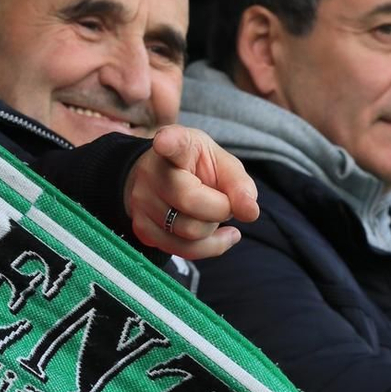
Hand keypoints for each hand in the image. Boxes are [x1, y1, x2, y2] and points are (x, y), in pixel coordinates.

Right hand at [124, 124, 259, 259]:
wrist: (162, 182)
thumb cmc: (197, 170)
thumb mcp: (223, 165)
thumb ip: (240, 185)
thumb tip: (250, 213)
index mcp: (177, 145)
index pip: (171, 143)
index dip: (168, 142)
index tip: (164, 141)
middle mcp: (151, 171)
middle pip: (190, 201)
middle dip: (220, 210)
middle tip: (223, 203)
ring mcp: (142, 201)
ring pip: (188, 232)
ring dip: (212, 229)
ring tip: (212, 215)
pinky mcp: (140, 228)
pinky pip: (181, 250)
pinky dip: (207, 247)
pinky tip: (215, 234)